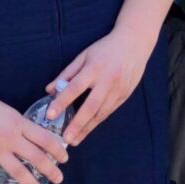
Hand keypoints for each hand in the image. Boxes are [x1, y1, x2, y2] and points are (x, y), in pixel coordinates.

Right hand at [0, 84, 67, 183]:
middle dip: (51, 170)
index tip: (65, 158)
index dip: (57, 150)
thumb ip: (18, 124)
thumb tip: (32, 137)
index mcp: (18, 122)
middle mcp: (9, 138)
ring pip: (18, 172)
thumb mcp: (6, 110)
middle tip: (59, 179)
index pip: (45, 139)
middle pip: (36, 157)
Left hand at [47, 22, 152, 144]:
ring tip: (75, 140)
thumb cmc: (106, 48)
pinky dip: (97, 121)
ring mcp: (118, 89)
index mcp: (94, 68)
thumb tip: (49, 89)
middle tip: (65, 139)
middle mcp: (107, 80)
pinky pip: (109, 111)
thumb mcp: (84, 55)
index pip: (75, 88)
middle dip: (77, 124)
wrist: (135, 43)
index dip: (62, 102)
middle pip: (90, 106)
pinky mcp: (125, 95)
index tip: (50, 115)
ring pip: (101, 113)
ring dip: (87, 128)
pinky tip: (88, 129)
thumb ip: (67, 73)